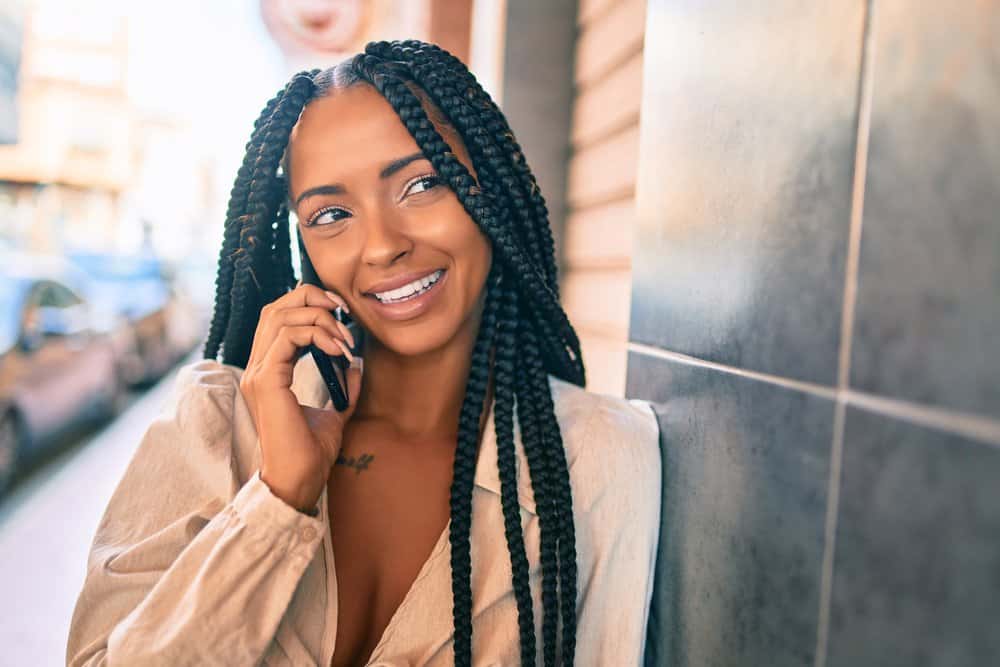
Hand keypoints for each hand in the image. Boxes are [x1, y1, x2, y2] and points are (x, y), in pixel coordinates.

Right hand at [239, 284, 362, 511]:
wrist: (300, 480)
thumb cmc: (311, 453)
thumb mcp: (335, 412)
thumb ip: (342, 386)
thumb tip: (355, 363)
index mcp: (268, 370)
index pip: (278, 317)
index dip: (309, 304)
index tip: (341, 314)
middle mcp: (257, 367)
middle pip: (275, 307)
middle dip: (312, 299)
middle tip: (344, 313)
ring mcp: (258, 373)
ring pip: (280, 316)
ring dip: (320, 318)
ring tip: (344, 338)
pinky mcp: (266, 381)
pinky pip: (287, 337)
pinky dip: (316, 333)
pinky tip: (338, 349)